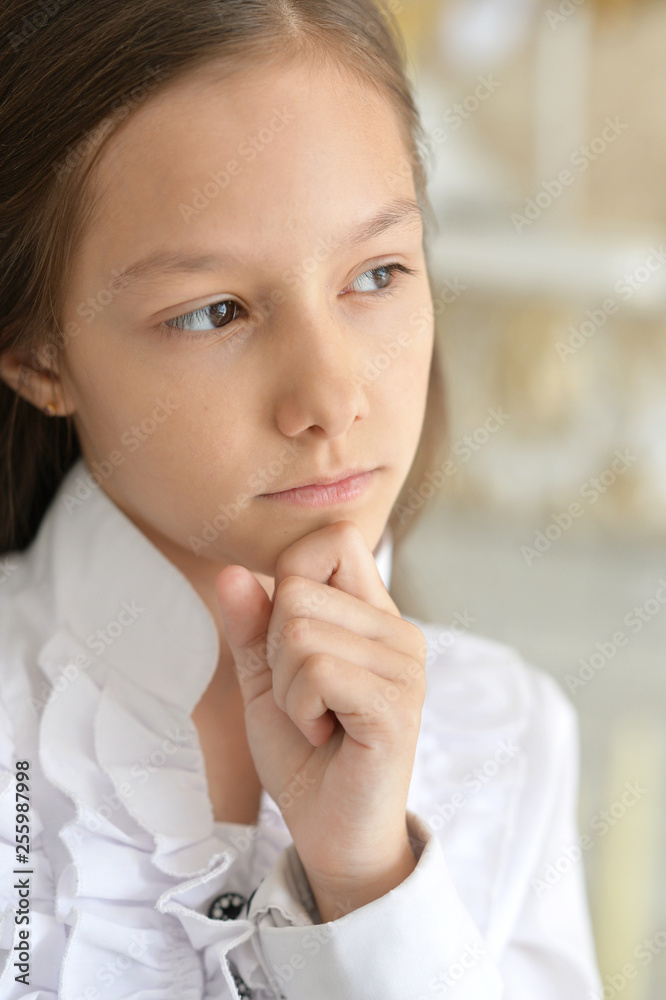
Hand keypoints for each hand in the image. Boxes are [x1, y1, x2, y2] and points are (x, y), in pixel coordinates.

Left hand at [215, 520, 427, 918]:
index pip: (334, 539)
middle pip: (299, 588)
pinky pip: (316, 672)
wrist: (331, 832)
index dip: (290, 577)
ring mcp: (403, 667)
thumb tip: (230, 571)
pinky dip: (299, 709)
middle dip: (275, 650)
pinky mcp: (395, 705)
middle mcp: (398, 631)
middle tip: (305, 697)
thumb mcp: (265, 679)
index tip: (291, 641)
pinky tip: (324, 733)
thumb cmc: (304, 752)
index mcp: (373, 614)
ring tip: (316, 719)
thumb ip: (252, 625)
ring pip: (300, 632)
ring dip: (286, 688)